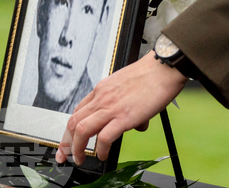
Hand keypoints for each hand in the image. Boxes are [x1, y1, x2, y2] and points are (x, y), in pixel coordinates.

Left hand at [56, 52, 186, 164]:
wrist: (161, 69)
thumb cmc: (149, 76)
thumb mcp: (126, 86)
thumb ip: (125, 104)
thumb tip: (135, 123)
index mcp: (101, 90)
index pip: (77, 111)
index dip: (69, 129)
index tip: (68, 141)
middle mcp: (101, 98)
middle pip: (73, 122)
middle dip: (67, 142)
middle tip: (67, 155)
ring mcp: (111, 108)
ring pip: (82, 130)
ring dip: (78, 148)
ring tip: (81, 158)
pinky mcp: (124, 117)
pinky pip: (104, 137)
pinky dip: (101, 150)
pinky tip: (103, 155)